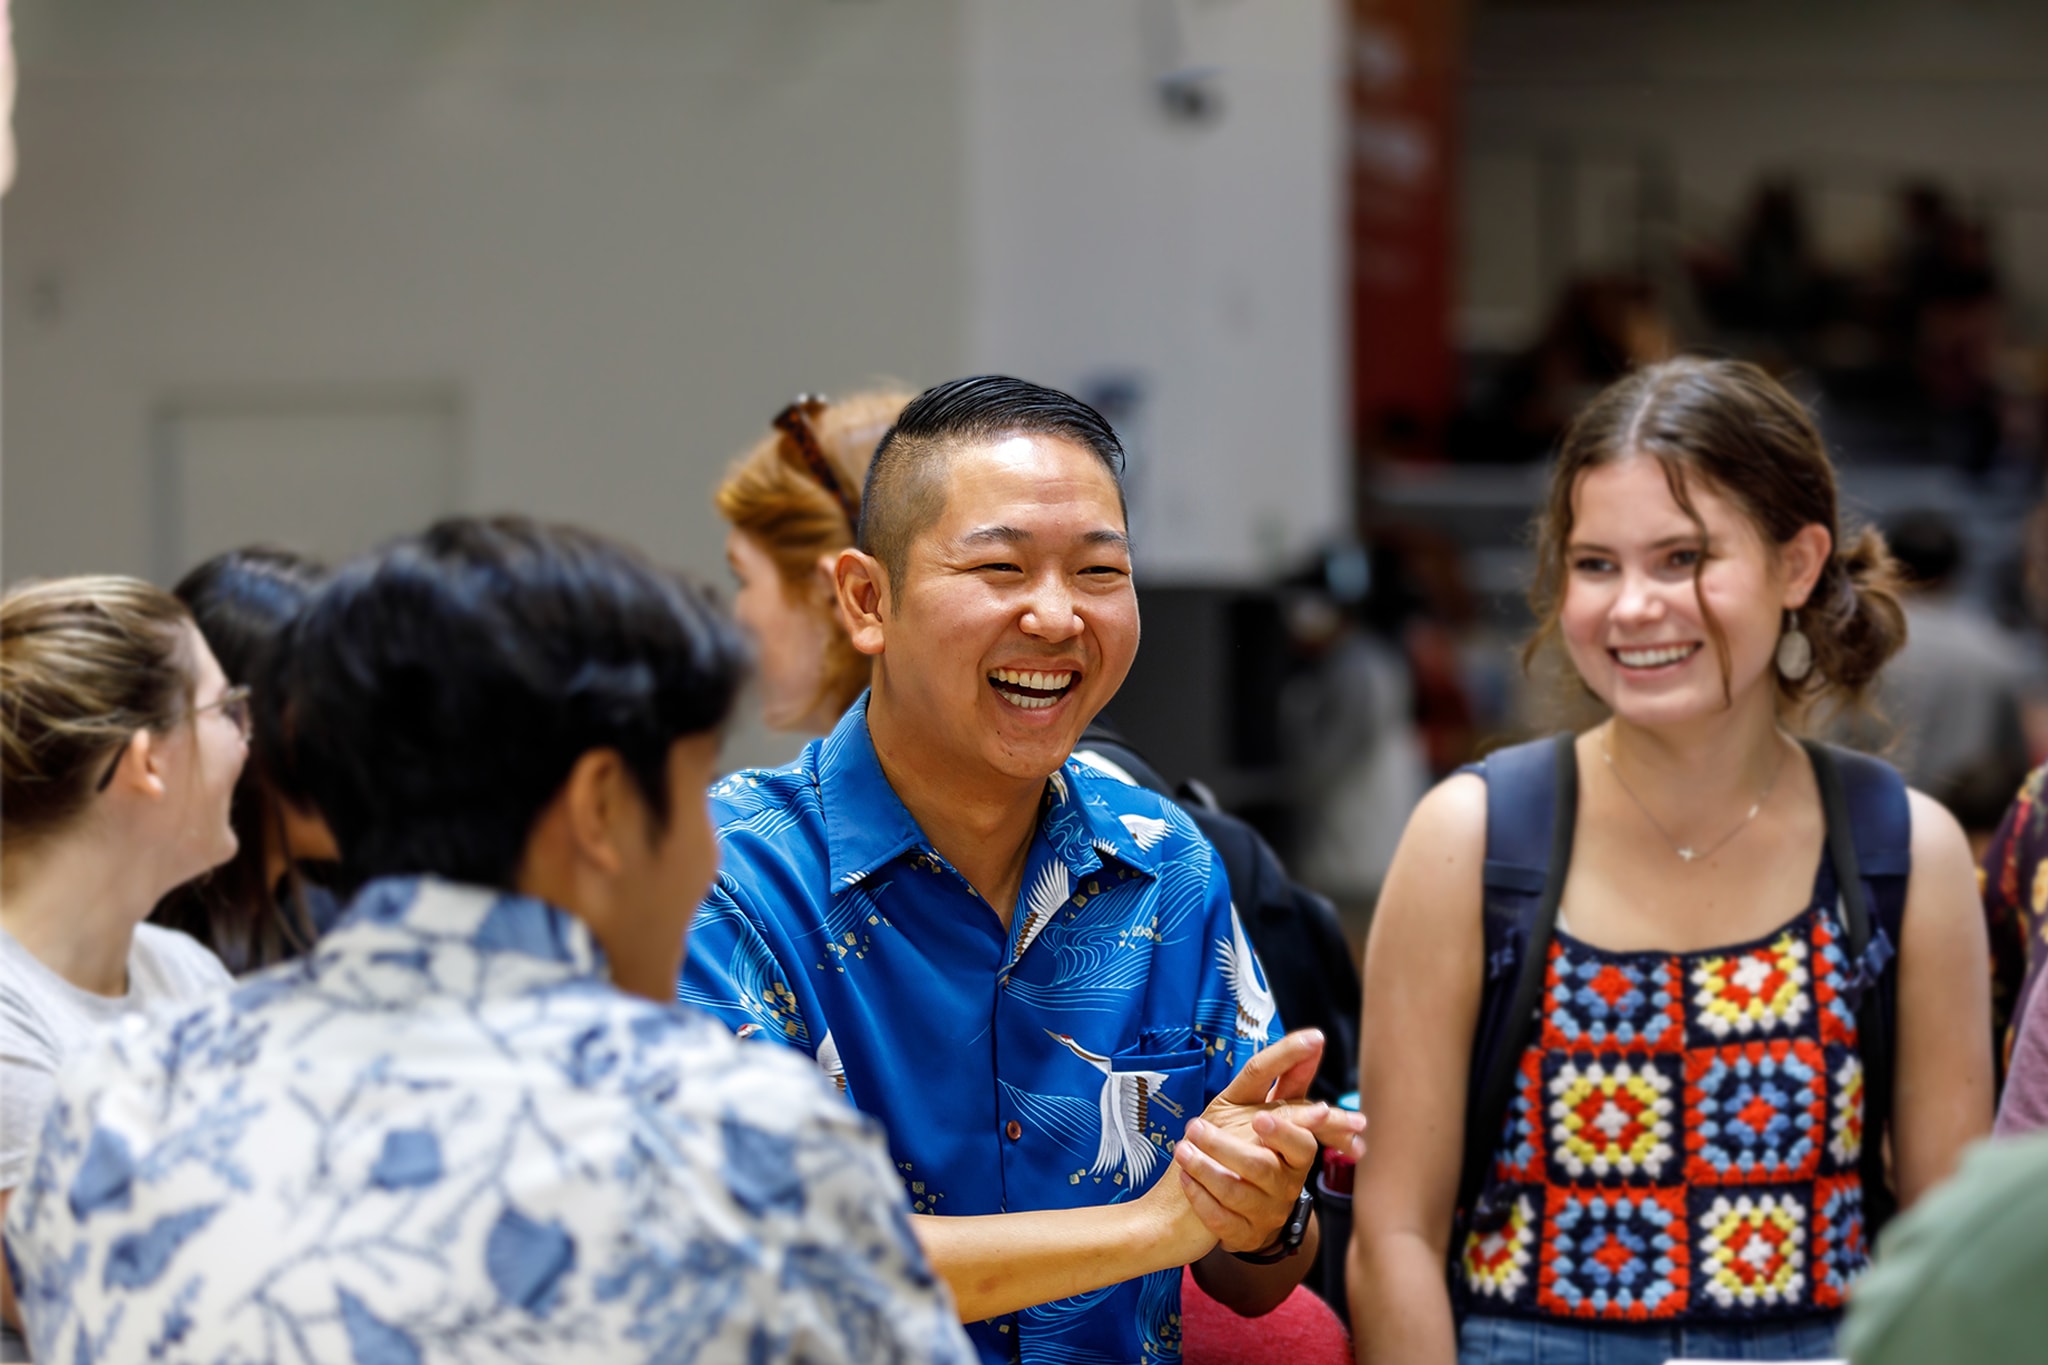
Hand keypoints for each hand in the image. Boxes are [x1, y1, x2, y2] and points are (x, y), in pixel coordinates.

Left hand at [1171, 1030, 1367, 1252]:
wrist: (1227, 1199)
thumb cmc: (1245, 1144)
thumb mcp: (1258, 1108)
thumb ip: (1286, 1078)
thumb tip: (1314, 1039)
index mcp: (1295, 1151)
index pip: (1299, 1138)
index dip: (1282, 1130)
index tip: (1259, 1119)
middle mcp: (1287, 1182)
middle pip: (1263, 1166)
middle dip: (1229, 1148)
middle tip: (1197, 1127)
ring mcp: (1267, 1212)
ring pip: (1236, 1192)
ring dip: (1204, 1168)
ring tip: (1181, 1148)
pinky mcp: (1245, 1235)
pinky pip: (1220, 1219)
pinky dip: (1199, 1197)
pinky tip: (1184, 1179)